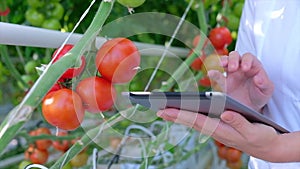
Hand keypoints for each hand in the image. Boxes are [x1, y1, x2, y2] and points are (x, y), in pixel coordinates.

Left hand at [157, 108, 280, 161]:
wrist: (267, 147)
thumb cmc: (261, 138)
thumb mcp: (254, 131)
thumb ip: (239, 122)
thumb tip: (224, 113)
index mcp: (222, 130)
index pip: (198, 121)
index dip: (181, 115)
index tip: (167, 111)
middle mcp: (216, 130)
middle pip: (191, 121)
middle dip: (174, 115)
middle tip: (158, 109)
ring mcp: (216, 130)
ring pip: (194, 121)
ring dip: (179, 116)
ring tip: (165, 109)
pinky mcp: (219, 127)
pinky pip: (201, 122)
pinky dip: (189, 116)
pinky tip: (183, 112)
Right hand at [208, 51, 273, 111]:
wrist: (249, 108)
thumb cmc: (259, 96)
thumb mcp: (266, 91)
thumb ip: (265, 83)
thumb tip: (258, 78)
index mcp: (252, 66)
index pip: (249, 57)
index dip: (246, 61)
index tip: (245, 68)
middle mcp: (240, 67)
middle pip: (235, 56)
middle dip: (233, 60)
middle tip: (233, 68)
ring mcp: (230, 73)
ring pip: (224, 61)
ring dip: (222, 62)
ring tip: (221, 66)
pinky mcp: (222, 81)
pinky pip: (216, 74)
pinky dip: (213, 73)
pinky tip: (211, 74)